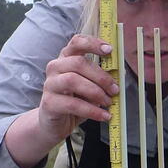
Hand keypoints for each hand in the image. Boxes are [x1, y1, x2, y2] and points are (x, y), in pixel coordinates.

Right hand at [5, 35, 119, 167]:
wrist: (54, 124)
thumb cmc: (73, 102)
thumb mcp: (89, 88)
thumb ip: (99, 79)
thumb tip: (119, 76)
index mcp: (66, 59)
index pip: (76, 43)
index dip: (92, 43)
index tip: (109, 50)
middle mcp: (55, 68)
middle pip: (78, 63)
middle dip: (101, 76)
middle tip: (115, 89)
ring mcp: (50, 84)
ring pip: (73, 80)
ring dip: (96, 92)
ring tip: (108, 102)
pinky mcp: (49, 103)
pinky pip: (73, 104)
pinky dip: (92, 110)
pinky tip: (104, 115)